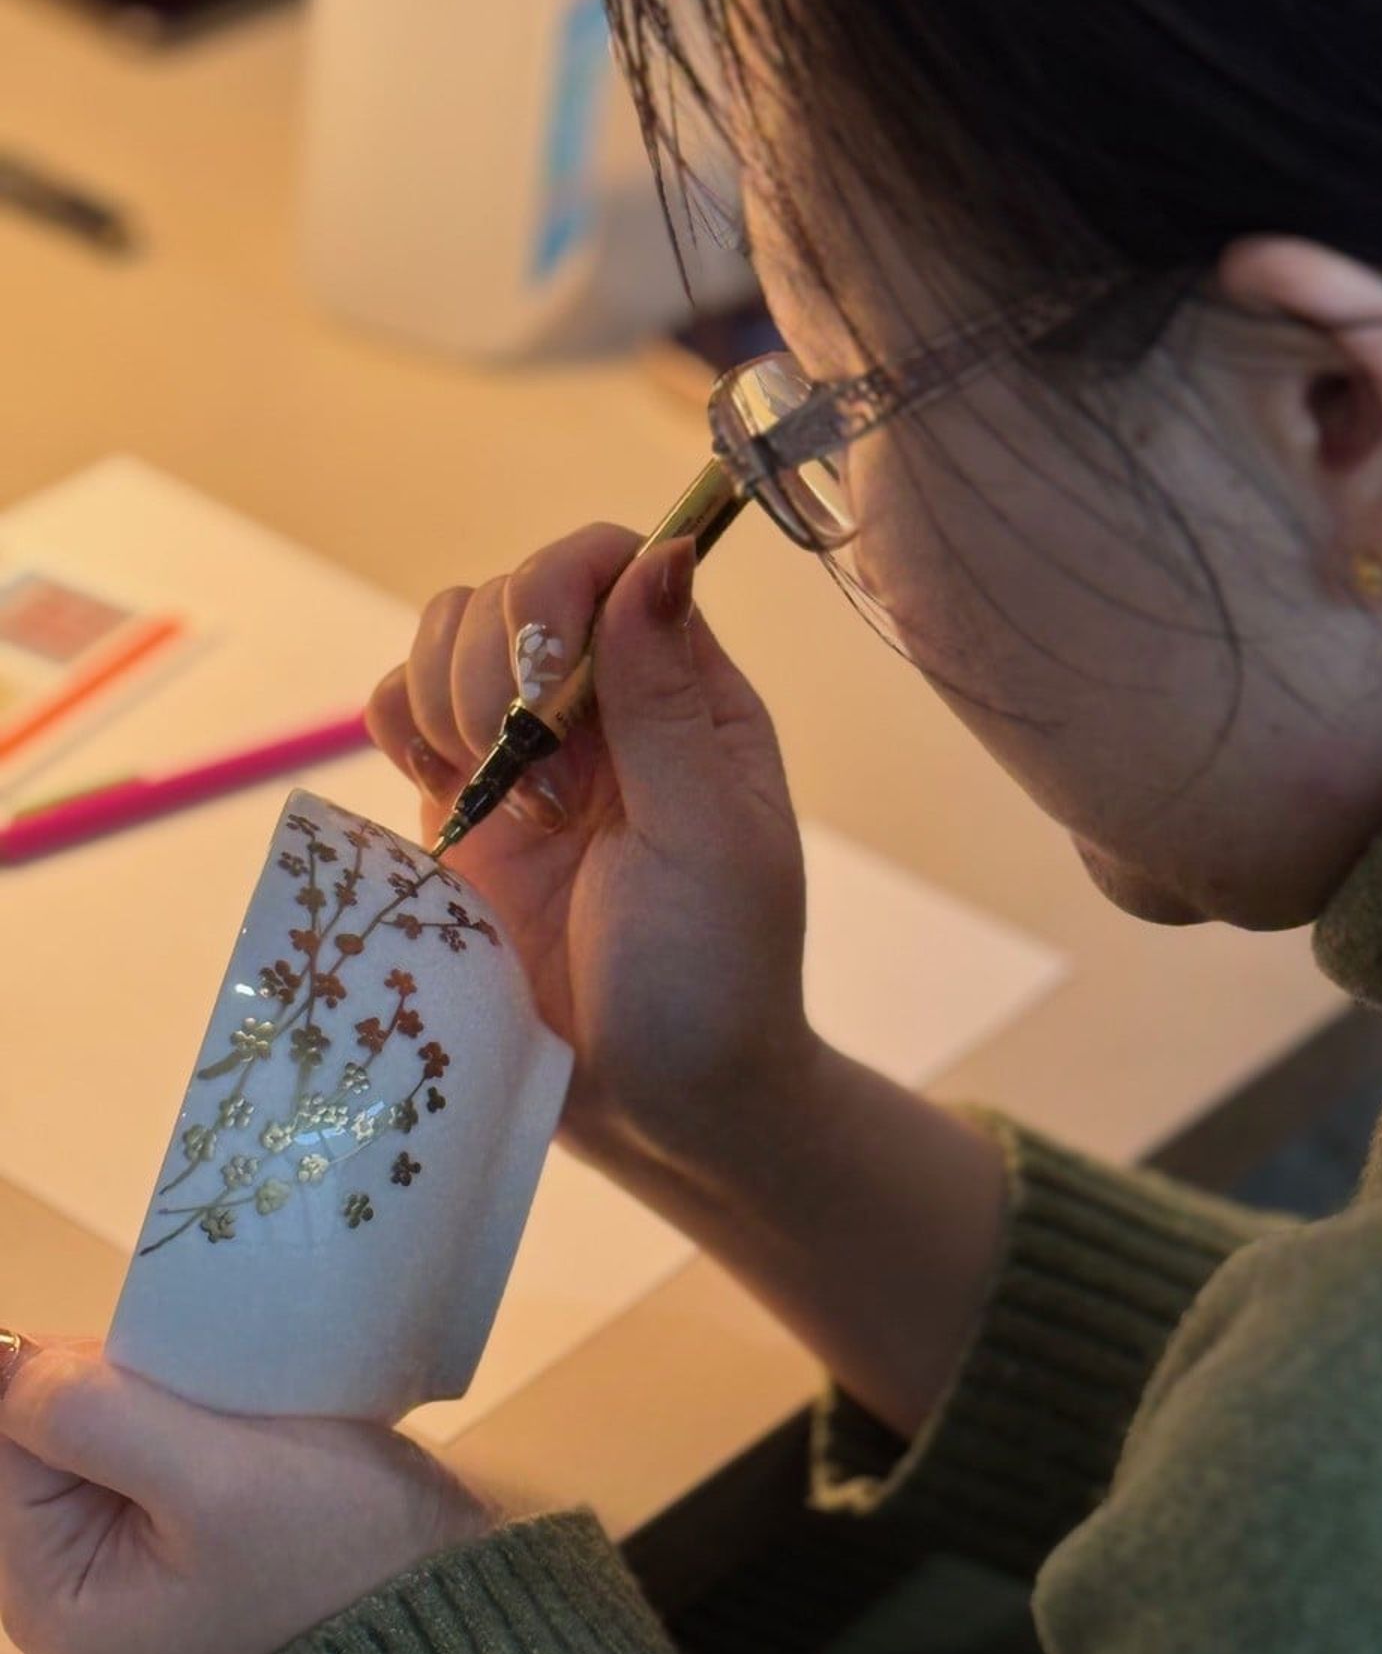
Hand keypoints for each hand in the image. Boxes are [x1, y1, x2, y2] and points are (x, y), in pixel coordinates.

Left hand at [0, 1335, 493, 1653]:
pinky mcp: (164, 1498)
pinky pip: (134, 1416)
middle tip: (196, 1379)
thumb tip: (6, 1358)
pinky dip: (172, 1386)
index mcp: (46, 1587)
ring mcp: (114, 1530)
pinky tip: (226, 1391)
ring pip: (89, 1407)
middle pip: (38, 1422)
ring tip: (222, 1387)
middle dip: (108, 1377)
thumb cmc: (327, 1536)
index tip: (152, 1367)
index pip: (4, 1437)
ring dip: (147, 1376)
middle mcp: (60, 1567)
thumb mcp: (213, 1477)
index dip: (63, 1378)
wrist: (431, 1573)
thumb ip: (94, 1418)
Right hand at [366, 526, 814, 1158]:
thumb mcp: (707, 838)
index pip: (606, 562)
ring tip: (506, 811)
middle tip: (548, 801)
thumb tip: (661, 550)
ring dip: (449, 702)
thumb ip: (668, 697)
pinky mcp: (457, 806)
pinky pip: (397, 712)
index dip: (557, 599)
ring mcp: (523, 751)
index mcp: (685, 692)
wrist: (657, 1104)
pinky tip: (446, 798)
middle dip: (499, 677)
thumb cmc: (712, 978)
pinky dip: (401, 729)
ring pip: (443, 638)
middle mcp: (602, 703)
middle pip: (507, 590)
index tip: (553, 701)